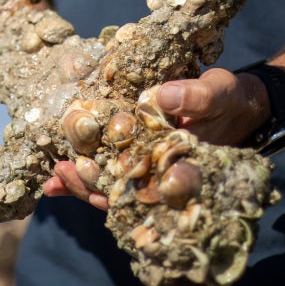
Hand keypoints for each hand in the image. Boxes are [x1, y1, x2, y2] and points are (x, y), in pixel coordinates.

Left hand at [41, 68, 270, 209]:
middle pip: (126, 192)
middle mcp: (163, 176)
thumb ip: (197, 97)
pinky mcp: (135, 160)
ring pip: (112, 187)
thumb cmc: (227, 100)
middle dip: (94, 187)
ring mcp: (148, 171)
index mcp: (185, 167)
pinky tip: (55, 179)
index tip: (111, 182)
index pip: (157, 187)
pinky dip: (83, 175)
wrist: (230, 104)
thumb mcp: (218, 93)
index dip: (133, 187)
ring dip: (84, 184)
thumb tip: (163, 96)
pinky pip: (107, 171)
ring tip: (54, 177)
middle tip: (64, 175)